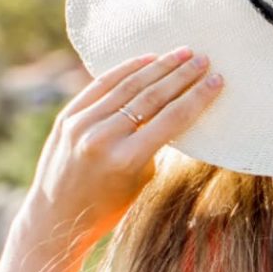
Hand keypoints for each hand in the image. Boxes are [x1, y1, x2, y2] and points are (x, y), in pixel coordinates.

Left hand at [20, 47, 223, 243]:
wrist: (56, 218)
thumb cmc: (108, 208)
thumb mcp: (141, 181)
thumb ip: (155, 145)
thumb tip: (175, 108)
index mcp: (127, 159)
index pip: (172, 119)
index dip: (198, 97)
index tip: (216, 80)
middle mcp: (103, 137)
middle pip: (153, 96)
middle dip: (182, 75)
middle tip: (204, 58)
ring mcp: (81, 124)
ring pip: (128, 86)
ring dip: (159, 66)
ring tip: (183, 53)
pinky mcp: (67, 117)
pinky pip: (101, 85)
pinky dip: (126, 70)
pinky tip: (148, 60)